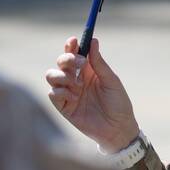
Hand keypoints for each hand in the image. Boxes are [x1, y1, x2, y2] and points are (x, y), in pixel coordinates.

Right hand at [45, 36, 139, 151]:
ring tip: (78, 85)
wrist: (118, 129)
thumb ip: (99, 63)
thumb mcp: (111, 81)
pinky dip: (62, 91)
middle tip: (80, 63)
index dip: (71, 45)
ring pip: (51, 75)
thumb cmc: (118, 104)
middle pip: (60, 62)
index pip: (75, 53)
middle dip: (66, 59)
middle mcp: (76, 79)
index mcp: (88, 71)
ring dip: (62, 76)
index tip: (74, 40)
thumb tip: (93, 40)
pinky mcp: (64, 106)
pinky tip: (75, 97)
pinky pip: (53, 93)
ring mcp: (68, 92)